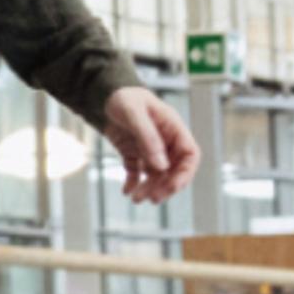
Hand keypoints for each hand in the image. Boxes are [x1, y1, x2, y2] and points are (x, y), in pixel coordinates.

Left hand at [102, 85, 199, 206]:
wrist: (103, 95)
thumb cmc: (123, 97)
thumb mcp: (134, 113)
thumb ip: (148, 138)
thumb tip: (161, 166)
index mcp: (172, 128)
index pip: (190, 154)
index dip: (185, 173)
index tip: (173, 186)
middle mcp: (165, 141)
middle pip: (174, 169)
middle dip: (165, 186)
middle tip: (152, 198)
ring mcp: (150, 148)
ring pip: (157, 175)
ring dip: (149, 188)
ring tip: (136, 198)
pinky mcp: (134, 153)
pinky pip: (138, 173)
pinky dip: (133, 183)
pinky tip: (127, 190)